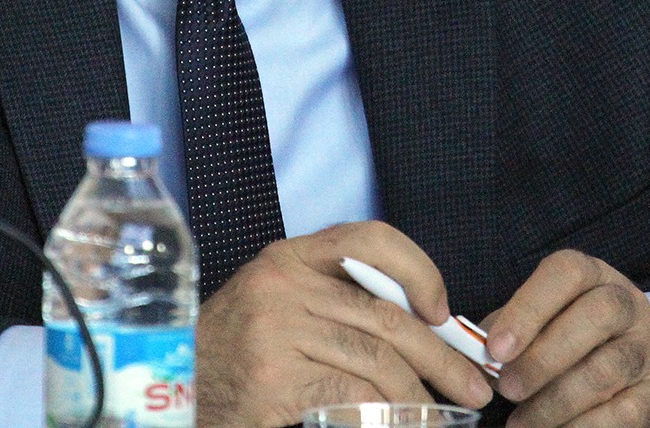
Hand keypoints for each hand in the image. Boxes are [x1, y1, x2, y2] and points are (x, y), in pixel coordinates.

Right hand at [196, 221, 494, 427]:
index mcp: (288, 258)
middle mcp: (282, 284)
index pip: (368, 239)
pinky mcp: (273, 378)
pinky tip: (401, 424)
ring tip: (443, 419)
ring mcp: (275, 330)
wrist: (174, 391)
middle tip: (475, 387)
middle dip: (441, 356)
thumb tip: (425, 326)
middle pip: (386, 315)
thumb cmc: (234, 355)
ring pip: (377, 360)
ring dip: (421, 397)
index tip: (444, 311)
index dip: (418, 269)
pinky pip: (350, 395)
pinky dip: (386, 415)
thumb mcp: (280, 308)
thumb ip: (336, 303)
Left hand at [482, 250, 649, 427]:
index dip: (529, 309)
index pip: (565, 274)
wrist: (624, 363)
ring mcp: (646, 348)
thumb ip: (507, 330)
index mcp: (592, 275)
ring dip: (556, 401)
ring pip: (606, 370)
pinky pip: (623, 413)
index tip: (496, 348)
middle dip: (543, 358)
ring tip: (521, 422)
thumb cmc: (566, 335)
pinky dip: (583, 427)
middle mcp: (627, 304)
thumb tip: (471, 354)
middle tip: (507, 389)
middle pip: (595, 318)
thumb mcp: (539, 319)